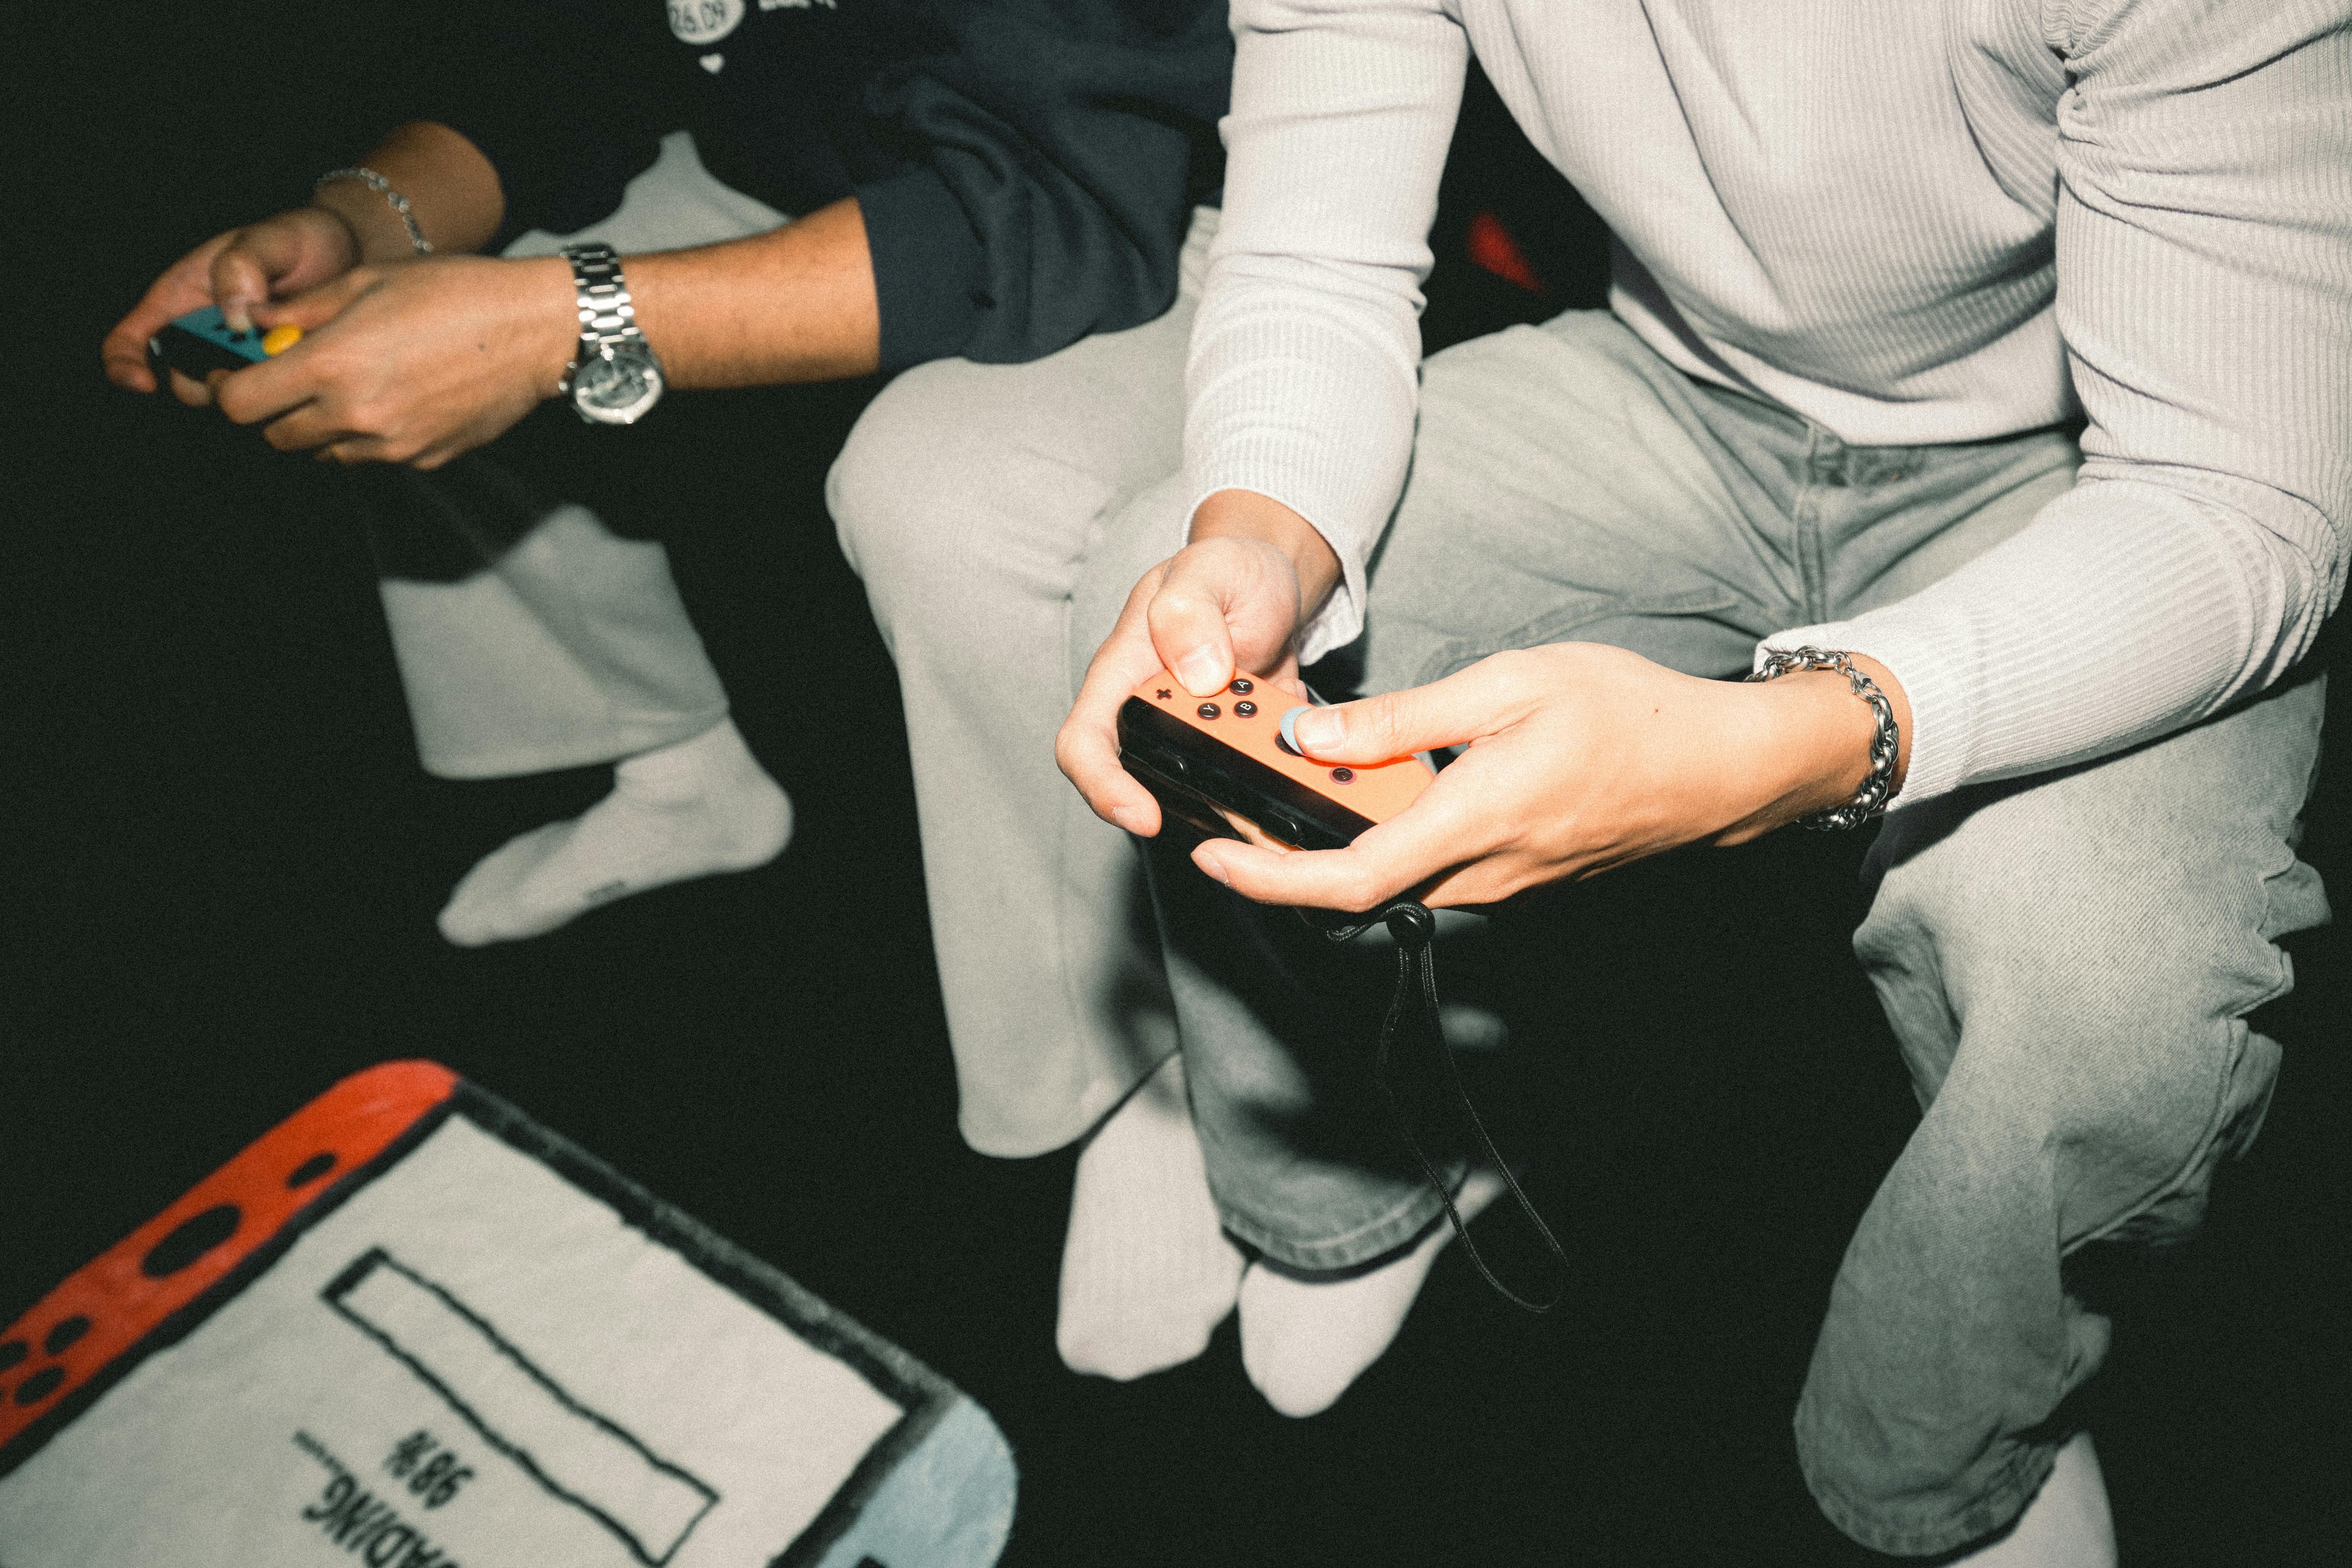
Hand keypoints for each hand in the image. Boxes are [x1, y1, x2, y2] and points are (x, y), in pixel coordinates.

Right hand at [101, 207, 362, 397]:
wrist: (351, 256)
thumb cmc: (297, 240)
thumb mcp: (268, 239)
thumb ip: (244, 266)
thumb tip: (235, 316)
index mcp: (180, 302)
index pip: (129, 342)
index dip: (125, 366)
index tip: (144, 384)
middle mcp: (204, 339)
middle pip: (182, 383)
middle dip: (206, 387)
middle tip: (246, 371)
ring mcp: (240, 363)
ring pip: (227, 399)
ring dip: (251, 392)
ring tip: (286, 360)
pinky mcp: (276, 379)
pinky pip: (269, 402)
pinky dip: (283, 395)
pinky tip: (307, 373)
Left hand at [207, 253, 576, 468]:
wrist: (536, 330)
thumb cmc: (455, 292)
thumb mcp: (368, 281)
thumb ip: (300, 309)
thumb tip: (251, 322)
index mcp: (333, 365)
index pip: (240, 404)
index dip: (231, 388)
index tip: (241, 372)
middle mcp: (357, 415)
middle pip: (275, 438)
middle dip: (273, 411)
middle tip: (292, 380)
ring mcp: (393, 445)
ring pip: (323, 453)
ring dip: (319, 427)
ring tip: (348, 388)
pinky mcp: (425, 458)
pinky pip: (373, 457)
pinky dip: (367, 436)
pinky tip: (395, 398)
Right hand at [1058, 491, 1342, 834]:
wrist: (1272, 581)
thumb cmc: (1228, 570)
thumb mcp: (1208, 570)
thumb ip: (1189, 613)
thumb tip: (1198, 675)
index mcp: (1123, 673)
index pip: (1085, 743)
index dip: (1102, 787)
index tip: (1143, 815)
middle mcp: (1150, 714)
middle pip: (1141, 781)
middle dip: (1185, 806)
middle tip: (1240, 815)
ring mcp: (1194, 736)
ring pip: (1202, 792)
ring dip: (1240, 802)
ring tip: (1282, 795)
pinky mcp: (1236, 747)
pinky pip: (1250, 782)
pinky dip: (1277, 784)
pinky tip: (1307, 775)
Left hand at [1186, 642, 1907, 911]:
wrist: (1716, 768)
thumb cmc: (1626, 713)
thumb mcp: (1508, 684)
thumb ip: (1403, 721)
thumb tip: (1314, 738)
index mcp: (1471, 821)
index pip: (1346, 881)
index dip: (1267, 878)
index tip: (1211, 854)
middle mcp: (1479, 873)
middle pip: (1354, 884)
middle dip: (1284, 849)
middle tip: (1233, 795)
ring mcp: (1498, 886)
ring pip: (1391, 875)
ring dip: (1336, 839)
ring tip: (1296, 777)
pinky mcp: (1511, 880)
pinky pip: (1429, 867)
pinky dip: (1385, 835)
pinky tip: (1373, 789)